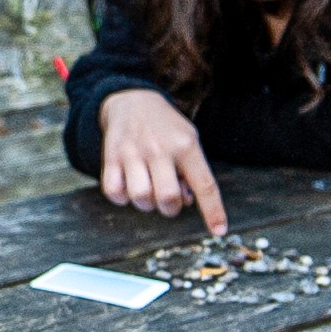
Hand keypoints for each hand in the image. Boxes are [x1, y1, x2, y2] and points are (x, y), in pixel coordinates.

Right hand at [97, 88, 230, 233]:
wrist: (132, 100)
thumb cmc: (166, 127)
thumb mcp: (188, 141)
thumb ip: (191, 172)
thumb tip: (187, 202)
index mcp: (186, 146)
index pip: (205, 184)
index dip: (213, 211)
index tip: (219, 231)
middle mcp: (160, 149)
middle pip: (168, 197)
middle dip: (170, 209)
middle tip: (168, 202)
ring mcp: (133, 153)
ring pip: (140, 197)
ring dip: (146, 204)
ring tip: (148, 192)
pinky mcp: (111, 157)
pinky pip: (114, 192)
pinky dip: (122, 198)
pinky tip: (128, 186)